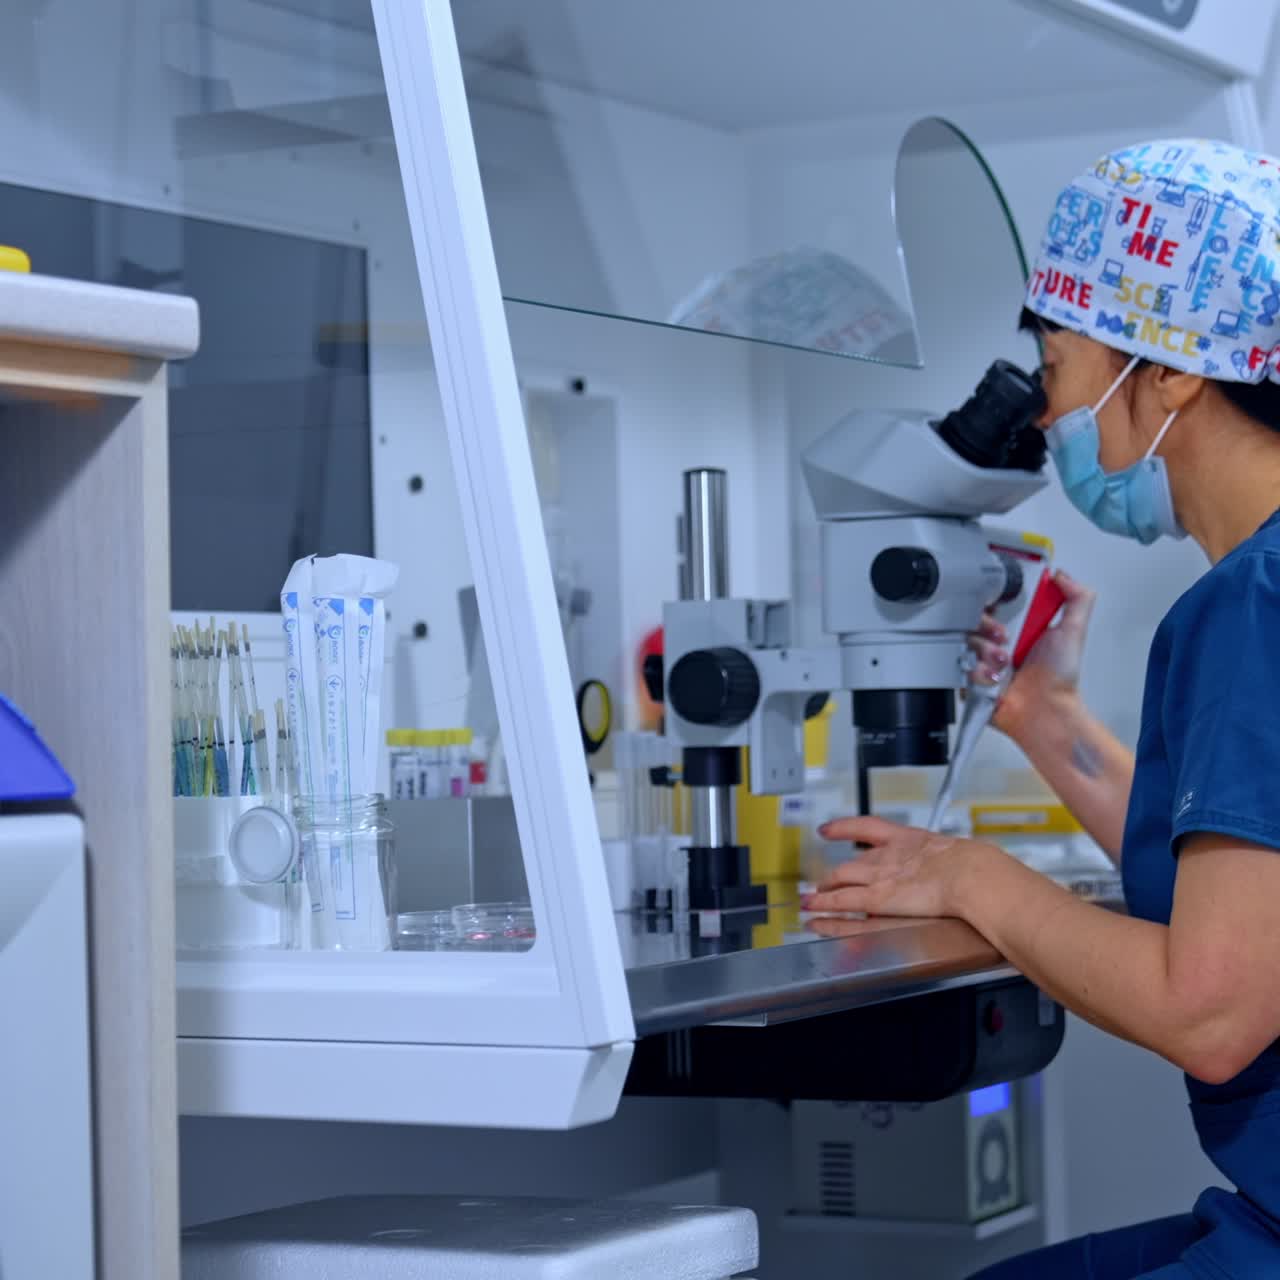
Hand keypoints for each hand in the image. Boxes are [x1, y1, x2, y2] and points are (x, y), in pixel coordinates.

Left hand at [803, 816, 1003, 920]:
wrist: (970, 875)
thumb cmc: (973, 867)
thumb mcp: (954, 855)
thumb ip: (943, 861)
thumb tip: (952, 864)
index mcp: (907, 839)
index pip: (867, 827)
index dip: (844, 827)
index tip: (828, 829)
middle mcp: (887, 855)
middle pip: (851, 863)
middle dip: (835, 874)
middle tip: (823, 882)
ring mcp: (879, 876)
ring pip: (840, 880)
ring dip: (824, 892)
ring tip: (812, 900)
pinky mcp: (875, 897)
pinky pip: (842, 901)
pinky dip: (824, 906)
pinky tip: (812, 911)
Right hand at [967, 570, 1095, 737]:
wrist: (1045, 712)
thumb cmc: (1059, 678)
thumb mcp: (1073, 631)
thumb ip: (1076, 598)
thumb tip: (1062, 575)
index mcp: (1019, 626)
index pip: (995, 602)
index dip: (994, 601)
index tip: (1001, 607)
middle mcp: (998, 641)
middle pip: (973, 619)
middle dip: (987, 627)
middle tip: (1004, 638)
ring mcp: (983, 660)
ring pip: (965, 642)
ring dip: (984, 652)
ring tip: (1002, 664)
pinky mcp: (971, 679)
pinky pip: (960, 666)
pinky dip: (977, 672)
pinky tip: (993, 679)